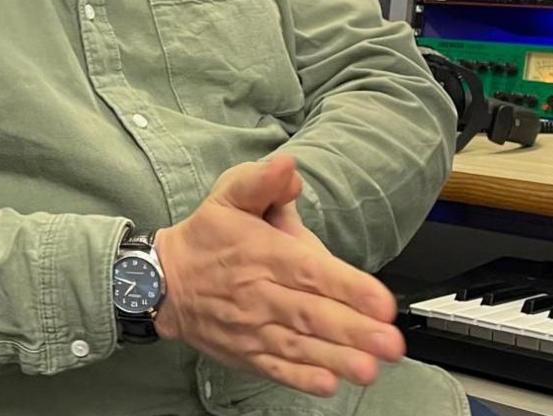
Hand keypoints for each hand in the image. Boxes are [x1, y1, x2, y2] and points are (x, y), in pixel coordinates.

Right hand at [151, 155, 404, 396]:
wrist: (162, 282)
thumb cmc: (206, 239)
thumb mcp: (228, 196)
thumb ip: (262, 182)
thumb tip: (287, 168)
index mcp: (262, 253)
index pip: (310, 271)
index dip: (348, 287)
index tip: (381, 301)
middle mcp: (259, 293)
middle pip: (311, 313)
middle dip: (354, 330)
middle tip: (390, 342)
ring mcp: (252, 328)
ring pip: (298, 346)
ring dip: (336, 359)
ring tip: (368, 369)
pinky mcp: (246, 353)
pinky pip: (275, 369)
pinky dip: (300, 379)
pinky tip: (327, 384)